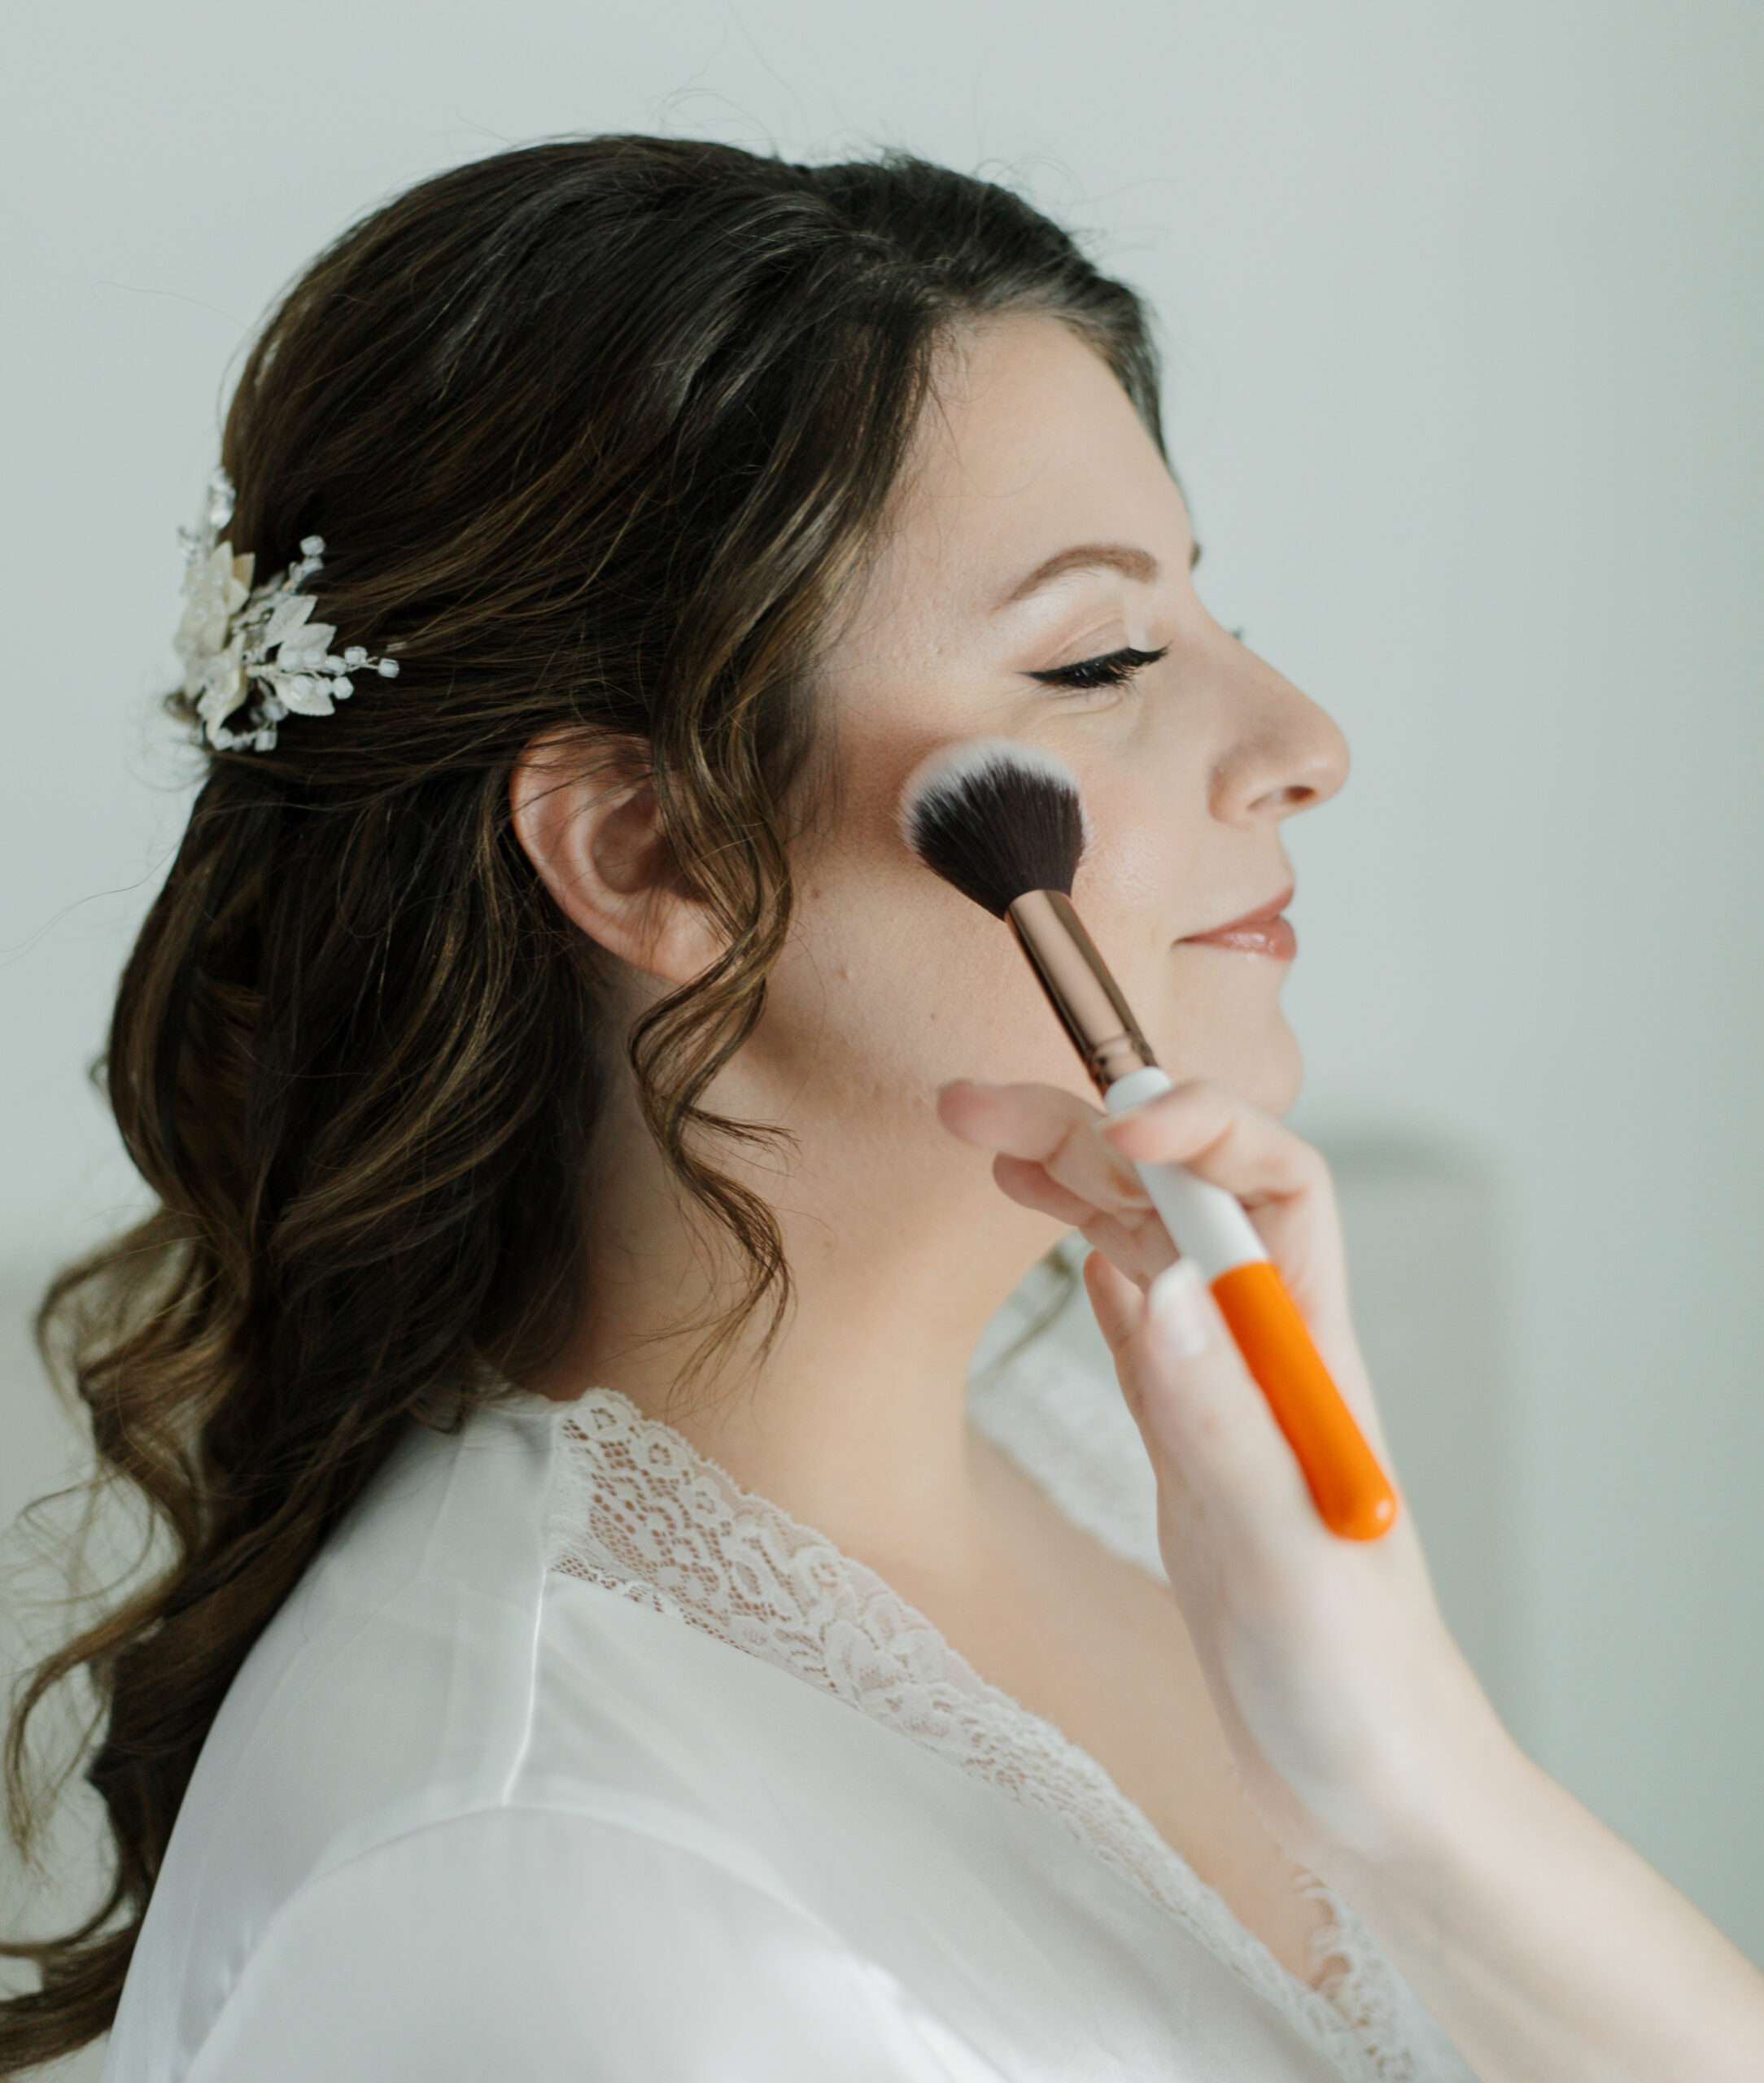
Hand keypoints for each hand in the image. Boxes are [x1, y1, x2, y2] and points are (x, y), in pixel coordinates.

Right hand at [937, 1075, 1504, 1879]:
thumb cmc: (1356, 1687)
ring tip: (990, 1144)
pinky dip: (1098, 1263)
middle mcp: (1267, 1360)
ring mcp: (1226, 1402)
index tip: (1110, 1122)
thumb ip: (1216, 1416)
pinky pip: (1142, 1327)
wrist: (1376, 1790)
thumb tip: (1151, 1276)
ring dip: (1080, 1185)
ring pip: (1151, 1252)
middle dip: (1090, 1134)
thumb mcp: (1281, 1555)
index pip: (1273, 1186)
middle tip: (973, 1107)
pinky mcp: (1193, 1451)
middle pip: (1185, 1202)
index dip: (1199, 1127)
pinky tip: (1068, 1237)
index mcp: (1307, 1361)